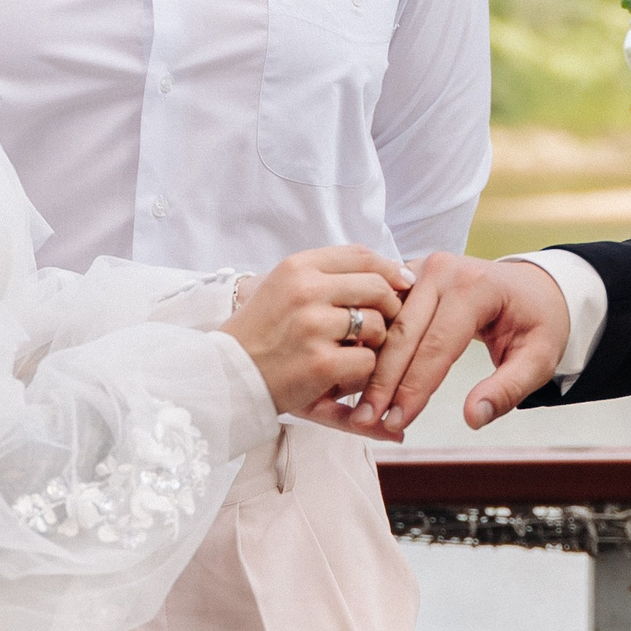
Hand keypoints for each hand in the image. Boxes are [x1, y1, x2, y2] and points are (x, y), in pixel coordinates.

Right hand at [221, 246, 410, 418]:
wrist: (226, 376)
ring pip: (377, 325)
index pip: (360, 255)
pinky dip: (362, 371)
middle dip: (391, 307)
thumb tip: (391, 272)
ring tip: (351, 352)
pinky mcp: (321, 362)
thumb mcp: (284, 288)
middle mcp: (306, 291)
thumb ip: (329, 276)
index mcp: (297, 267)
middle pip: (377, 287)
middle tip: (386, 324)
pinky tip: (341, 375)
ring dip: (374, 343)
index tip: (404, 283)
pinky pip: (368, 361)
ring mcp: (314, 326)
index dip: (389, 268)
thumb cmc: (261, 333)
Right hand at [350, 253, 568, 434]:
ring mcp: (420, 268)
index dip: (414, 388)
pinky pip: (384, 312)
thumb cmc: (536, 323)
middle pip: (403, 333)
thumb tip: (472, 418)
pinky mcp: (408, 275)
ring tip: (358, 405)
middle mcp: (441, 270)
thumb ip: (508, 389)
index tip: (396, 422)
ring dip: (370, 365)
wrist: (532, 287)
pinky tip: (358, 375)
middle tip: (365, 420)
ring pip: (386, 323)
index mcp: (474, 286)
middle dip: (383, 382)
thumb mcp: (539, 359)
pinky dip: (371, 345)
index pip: (437, 345)